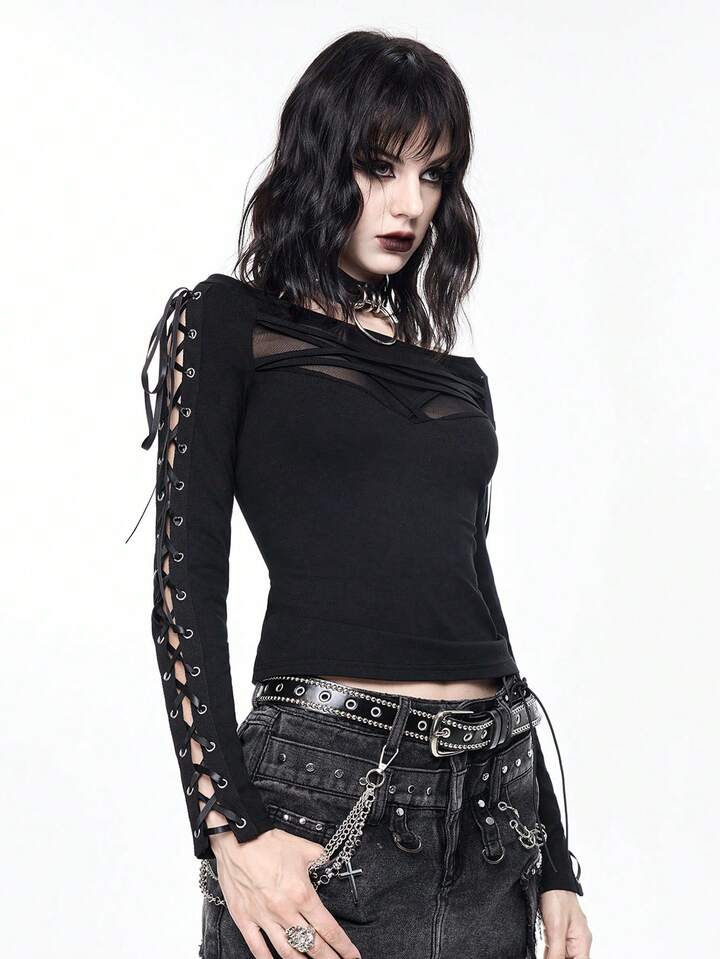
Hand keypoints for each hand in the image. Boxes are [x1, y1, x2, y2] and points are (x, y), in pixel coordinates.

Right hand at [209, 828, 361, 958]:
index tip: (352, 955)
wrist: (236, 840)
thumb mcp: (303, 847)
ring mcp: (264, 917)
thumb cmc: (267, 842)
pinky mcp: (245, 919)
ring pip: (287, 952)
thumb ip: (320, 857)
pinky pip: (258, 948)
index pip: (328, 928)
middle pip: (312, 945)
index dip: (343, 946)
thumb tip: (330, 862)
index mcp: (302, 894)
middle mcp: (285, 910)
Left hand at [539, 890, 591, 958]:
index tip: (554, 958)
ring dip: (554, 955)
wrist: (551, 879)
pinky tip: (546, 949)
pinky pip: (557, 948)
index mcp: (582, 942)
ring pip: (563, 955)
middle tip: (549, 952)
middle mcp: (578, 941)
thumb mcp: (556, 929)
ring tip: (548, 945)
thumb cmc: (557, 897)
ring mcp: (570, 936)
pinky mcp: (560, 932)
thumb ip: (556, 952)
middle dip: (558, 957)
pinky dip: (551, 951)